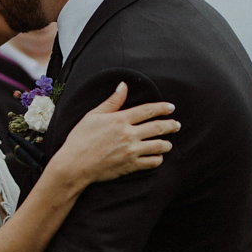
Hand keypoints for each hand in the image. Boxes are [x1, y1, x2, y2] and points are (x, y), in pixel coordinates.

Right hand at [52, 82, 178, 183]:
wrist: (75, 165)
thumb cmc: (80, 139)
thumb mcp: (93, 115)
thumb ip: (112, 101)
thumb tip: (123, 86)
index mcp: (120, 119)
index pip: (148, 110)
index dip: (162, 108)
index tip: (171, 107)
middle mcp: (129, 134)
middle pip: (158, 127)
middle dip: (171, 125)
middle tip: (176, 125)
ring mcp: (131, 151)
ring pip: (159, 146)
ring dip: (167, 144)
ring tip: (168, 143)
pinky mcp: (131, 165)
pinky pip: (152, 162)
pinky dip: (158, 159)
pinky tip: (157, 156)